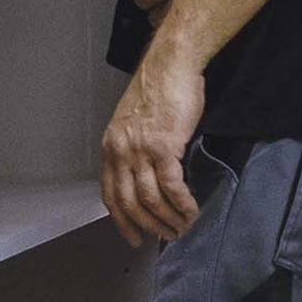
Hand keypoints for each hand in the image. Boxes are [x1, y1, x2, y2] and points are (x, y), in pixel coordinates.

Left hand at [100, 57, 207, 245]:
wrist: (171, 65)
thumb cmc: (159, 88)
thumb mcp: (135, 122)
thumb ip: (136, 148)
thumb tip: (149, 175)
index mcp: (111, 147)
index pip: (110, 194)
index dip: (121, 220)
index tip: (133, 236)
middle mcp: (121, 151)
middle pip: (129, 202)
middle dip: (147, 226)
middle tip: (165, 237)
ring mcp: (140, 150)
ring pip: (150, 198)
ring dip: (167, 219)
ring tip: (182, 228)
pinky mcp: (164, 146)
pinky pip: (171, 185)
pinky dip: (182, 203)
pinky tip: (191, 211)